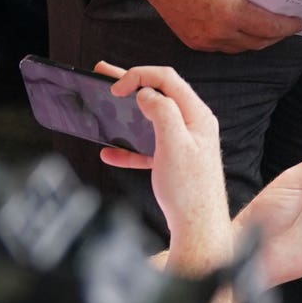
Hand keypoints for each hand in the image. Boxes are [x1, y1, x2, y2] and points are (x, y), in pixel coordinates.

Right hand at [96, 64, 237, 269]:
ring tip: (103, 104)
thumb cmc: (190, 190)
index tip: (115, 88)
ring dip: (126, 114)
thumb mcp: (174, 146)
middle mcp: (193, 125)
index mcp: (197, 115)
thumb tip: (147, 93)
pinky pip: (148, 147)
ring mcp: (184, 143)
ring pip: (150, 120)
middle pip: (159, 94)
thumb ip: (162, 114)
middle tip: (103, 74)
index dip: (139, 76)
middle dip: (131, 83)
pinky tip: (109, 154)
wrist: (198, 228)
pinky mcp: (174, 162)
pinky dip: (128, 148)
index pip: (168, 79)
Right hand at [147, 0, 298, 52]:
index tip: (299, 23)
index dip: (287, 27)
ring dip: (256, 40)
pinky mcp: (194, 43)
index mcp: (232, 13)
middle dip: (275, 36)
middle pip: (257, 42)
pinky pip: (223, 47)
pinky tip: (245, 32)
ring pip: (240, 47)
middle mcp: (219, 32)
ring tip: (269, 31)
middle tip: (287, 27)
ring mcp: (205, 41)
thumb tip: (263, 11)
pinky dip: (236, 41)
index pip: (269, 27)